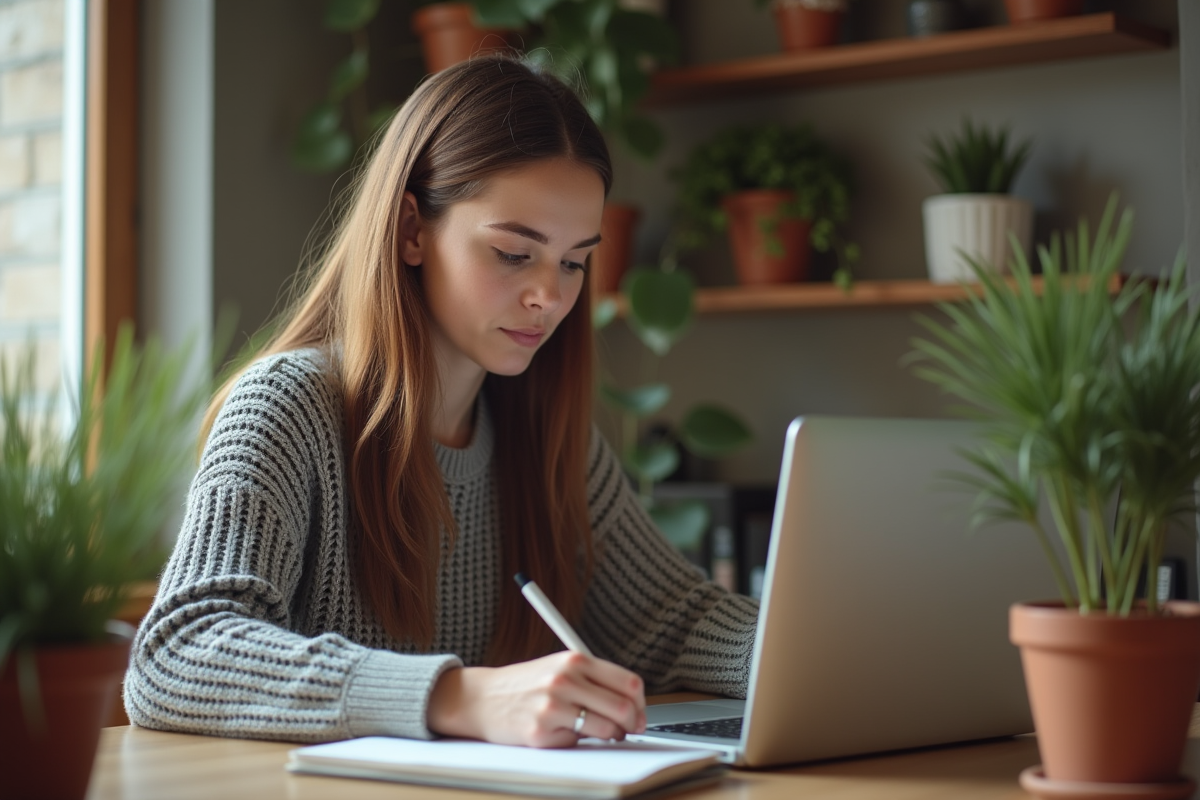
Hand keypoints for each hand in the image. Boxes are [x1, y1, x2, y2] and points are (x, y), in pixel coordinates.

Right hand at [427, 651, 646, 746]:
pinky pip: (577, 743)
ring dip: (609, 736)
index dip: (641, 703)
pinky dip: (575, 742)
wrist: (482, 697)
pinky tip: (560, 732)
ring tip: (598, 732)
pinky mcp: (540, 732)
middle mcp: (564, 679)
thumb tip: (632, 705)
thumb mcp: (560, 667)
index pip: (628, 682)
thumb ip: (593, 679)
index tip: (639, 713)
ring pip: (606, 729)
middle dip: (632, 724)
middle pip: (622, 707)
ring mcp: (552, 706)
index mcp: (574, 659)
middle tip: (628, 729)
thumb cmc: (526, 684)